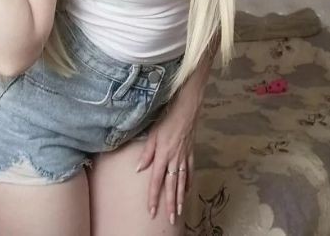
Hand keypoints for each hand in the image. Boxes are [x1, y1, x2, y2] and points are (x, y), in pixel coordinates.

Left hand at [135, 98, 198, 223]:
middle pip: (171, 186)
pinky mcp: (190, 152)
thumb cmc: (167, 119)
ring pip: (182, 181)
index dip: (153, 197)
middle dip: (170, 204)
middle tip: (170, 219)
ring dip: (180, 197)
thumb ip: (146, 153)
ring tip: (179, 211)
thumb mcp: (153, 134)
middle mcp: (174, 160)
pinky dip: (189, 182)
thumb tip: (138, 169)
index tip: (151, 211)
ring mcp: (184, 157)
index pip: (156, 181)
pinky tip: (188, 190)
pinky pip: (190, 171)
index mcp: (163, 156)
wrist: (187, 109)